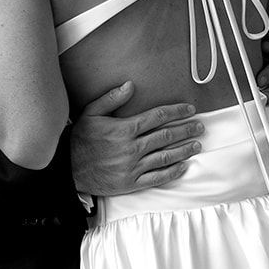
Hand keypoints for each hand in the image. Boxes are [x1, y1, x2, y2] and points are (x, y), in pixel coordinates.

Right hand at [70, 82, 204, 196]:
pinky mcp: (132, 183)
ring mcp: (133, 167)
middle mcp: (132, 148)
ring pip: (166, 157)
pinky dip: (172, 172)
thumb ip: (111, 98)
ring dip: (184, 150)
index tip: (190, 109)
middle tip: (200, 127)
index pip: (158, 117)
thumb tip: (130, 85)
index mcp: (124, 129)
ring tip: (196, 145)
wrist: (68, 169)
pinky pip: (157, 177)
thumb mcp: (90, 113)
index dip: (176, 112)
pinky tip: (183, 166)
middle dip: (186, 130)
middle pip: (166, 136)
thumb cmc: (80, 139)